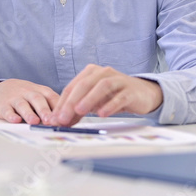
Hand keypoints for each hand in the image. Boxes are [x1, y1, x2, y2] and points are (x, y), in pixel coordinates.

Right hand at [0, 79, 59, 123]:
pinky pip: (7, 110)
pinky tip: (15, 120)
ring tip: (34, 121)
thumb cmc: (28, 96)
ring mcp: (15, 99)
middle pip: (37, 100)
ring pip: (22, 105)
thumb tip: (70, 123)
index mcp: (42, 92)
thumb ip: (54, 108)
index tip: (65, 119)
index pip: (52, 98)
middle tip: (49, 120)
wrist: (4, 88)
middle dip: (44, 110)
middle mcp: (29, 93)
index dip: (59, 108)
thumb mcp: (42, 97)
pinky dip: (11, 115)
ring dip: (28, 113)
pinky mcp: (3, 106)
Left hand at [47, 64, 162, 125]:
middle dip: (70, 102)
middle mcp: (102, 73)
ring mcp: (117, 80)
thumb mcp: (93, 102)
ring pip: (101, 87)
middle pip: (83, 85)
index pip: (71, 87)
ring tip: (79, 111)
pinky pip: (119, 97)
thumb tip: (60, 122)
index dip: (61, 103)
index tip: (54, 119)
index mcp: (89, 73)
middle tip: (63, 118)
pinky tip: (102, 114)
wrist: (142, 94)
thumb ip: (77, 111)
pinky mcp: (130, 90)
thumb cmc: (114, 96)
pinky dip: (110, 105)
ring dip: (88, 99)